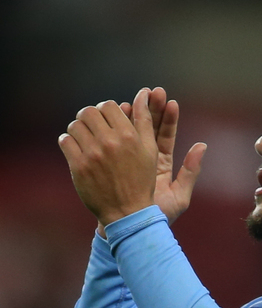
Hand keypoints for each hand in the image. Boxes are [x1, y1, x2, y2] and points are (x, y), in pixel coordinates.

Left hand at [59, 88, 158, 226]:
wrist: (127, 214)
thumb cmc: (141, 182)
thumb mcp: (150, 151)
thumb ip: (145, 121)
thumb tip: (143, 94)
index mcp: (128, 136)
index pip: (109, 106)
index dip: (105, 111)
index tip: (105, 121)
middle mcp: (110, 143)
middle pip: (89, 112)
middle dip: (89, 117)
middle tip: (90, 127)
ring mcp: (92, 155)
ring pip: (75, 125)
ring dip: (77, 129)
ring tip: (82, 139)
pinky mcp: (78, 167)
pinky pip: (65, 141)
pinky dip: (67, 142)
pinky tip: (74, 149)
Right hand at [121, 87, 206, 225]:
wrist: (131, 232)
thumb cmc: (156, 219)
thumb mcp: (179, 198)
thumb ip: (190, 173)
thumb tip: (202, 146)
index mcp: (162, 166)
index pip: (165, 136)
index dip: (168, 118)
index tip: (170, 101)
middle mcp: (144, 160)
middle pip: (148, 128)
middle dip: (150, 108)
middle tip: (154, 91)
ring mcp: (127, 160)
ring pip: (128, 132)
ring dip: (130, 114)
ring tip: (133, 100)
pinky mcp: (110, 164)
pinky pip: (111, 141)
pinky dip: (112, 128)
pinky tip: (113, 116)